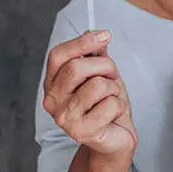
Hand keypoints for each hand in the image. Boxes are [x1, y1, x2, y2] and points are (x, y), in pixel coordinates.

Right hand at [42, 30, 136, 158]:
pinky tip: (113, 115)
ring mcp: (64, 118)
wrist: (116, 138)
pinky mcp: (80, 131)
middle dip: (105, 67)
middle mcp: (52, 100)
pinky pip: (110, 104)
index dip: (81, 42)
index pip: (58, 56)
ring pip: (98, 85)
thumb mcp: (102, 75)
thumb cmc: (107, 104)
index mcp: (53, 83)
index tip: (105, 35)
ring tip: (112, 99)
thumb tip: (95, 33)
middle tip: (113, 76)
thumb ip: (96, 55)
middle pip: (77, 68)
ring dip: (114, 89)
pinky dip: (119, 106)